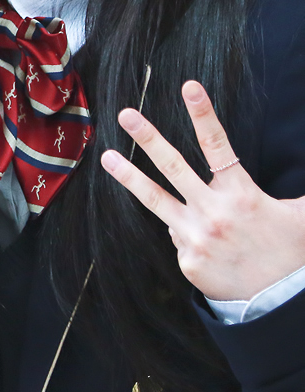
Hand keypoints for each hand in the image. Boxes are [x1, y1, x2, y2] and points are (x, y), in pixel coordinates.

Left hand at [102, 81, 304, 302]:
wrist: (284, 304)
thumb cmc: (293, 254)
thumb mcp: (301, 215)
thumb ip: (289, 194)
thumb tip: (288, 178)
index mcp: (242, 194)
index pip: (218, 145)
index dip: (203, 114)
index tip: (189, 87)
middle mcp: (214, 211)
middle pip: (173, 166)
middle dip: (148, 137)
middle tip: (126, 113)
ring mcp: (195, 236)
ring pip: (155, 199)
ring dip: (129, 176)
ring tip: (107, 157)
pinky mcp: (186, 260)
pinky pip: (179, 238)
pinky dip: (189, 236)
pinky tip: (210, 248)